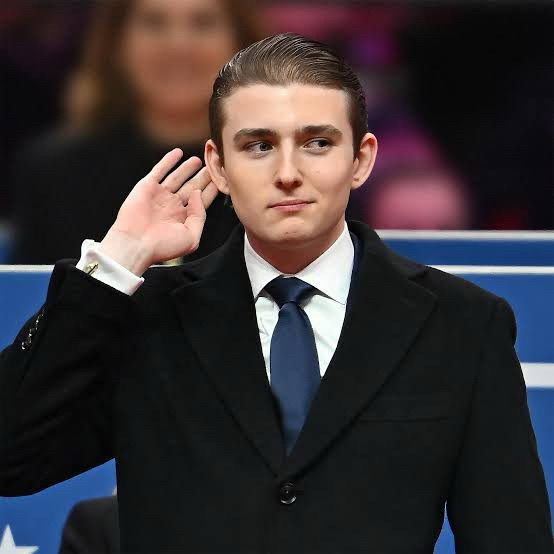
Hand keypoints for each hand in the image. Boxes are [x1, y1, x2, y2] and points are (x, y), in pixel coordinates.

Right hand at [99, 148, 218, 274]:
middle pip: (192, 187)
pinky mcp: (147, 187)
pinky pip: (159, 170)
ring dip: (187, 168)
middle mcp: (172, 206)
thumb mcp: (191, 237)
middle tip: (213, 166)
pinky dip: (168, 161)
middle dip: (203, 177)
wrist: (136, 244)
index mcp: (184, 219)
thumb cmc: (163, 246)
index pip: (202, 201)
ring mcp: (160, 196)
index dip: (211, 190)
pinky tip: (178, 153)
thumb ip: (200, 215)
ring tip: (199, 160)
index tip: (221, 180)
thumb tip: (198, 194)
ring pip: (177, 177)